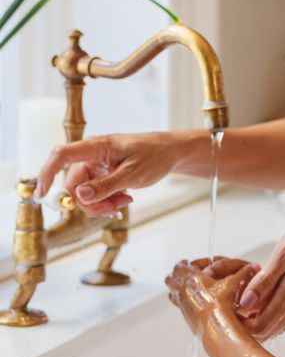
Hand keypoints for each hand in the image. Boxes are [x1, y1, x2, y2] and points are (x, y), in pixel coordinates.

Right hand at [36, 132, 179, 216]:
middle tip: (115, 209)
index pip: (61, 155)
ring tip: (124, 202)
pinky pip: (94, 193)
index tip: (41, 195)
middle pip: (73, 186)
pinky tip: (124, 199)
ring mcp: (96, 166)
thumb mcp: (133, 174)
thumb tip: (80, 196)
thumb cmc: (155, 156)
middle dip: (91, 203)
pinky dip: (106, 201)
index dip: (47, 173)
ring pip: (84, 193)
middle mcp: (91, 155)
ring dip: (101, 204)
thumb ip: (107, 186)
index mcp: (97, 147)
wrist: (170, 153)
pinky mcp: (102, 174)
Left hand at [165, 258, 259, 335]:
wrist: (218, 330)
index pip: (179, 266)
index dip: (186, 263)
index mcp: (191, 279)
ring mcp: (183, 306)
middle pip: (170, 279)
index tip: (193, 264)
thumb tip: (254, 267)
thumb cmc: (224, 305)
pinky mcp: (187, 318)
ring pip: (173, 293)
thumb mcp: (236, 283)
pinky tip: (200, 303)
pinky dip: (186, 301)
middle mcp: (182, 292)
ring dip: (180, 289)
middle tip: (190, 275)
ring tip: (194, 289)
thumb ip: (244, 273)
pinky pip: (181, 305)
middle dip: (179, 275)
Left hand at [235, 215, 284, 340]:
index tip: (228, 307)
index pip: (260, 327)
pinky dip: (274, 310)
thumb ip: (266, 281)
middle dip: (248, 323)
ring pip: (278, 324)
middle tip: (233, 301)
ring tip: (248, 294)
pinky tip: (267, 291)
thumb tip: (245, 305)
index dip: (241, 324)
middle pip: (268, 330)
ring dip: (260, 316)